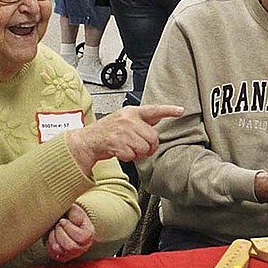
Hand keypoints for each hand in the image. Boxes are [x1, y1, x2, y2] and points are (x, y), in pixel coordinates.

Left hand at [46, 204, 95, 261]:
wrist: (69, 223)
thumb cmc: (73, 217)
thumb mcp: (76, 212)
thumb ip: (75, 212)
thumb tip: (72, 214)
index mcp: (88, 236)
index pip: (80, 237)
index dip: (68, 228)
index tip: (62, 220)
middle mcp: (82, 248)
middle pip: (69, 246)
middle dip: (60, 233)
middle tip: (57, 224)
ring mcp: (71, 254)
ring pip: (59, 249)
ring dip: (53, 237)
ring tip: (55, 229)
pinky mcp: (61, 257)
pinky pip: (52, 252)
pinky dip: (49, 242)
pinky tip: (52, 235)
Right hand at [65, 104, 183, 171]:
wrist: (87, 141)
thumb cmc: (107, 131)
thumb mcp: (123, 119)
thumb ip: (141, 119)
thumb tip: (158, 116)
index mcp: (131, 112)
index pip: (154, 110)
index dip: (169, 110)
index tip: (180, 110)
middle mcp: (128, 120)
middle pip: (152, 137)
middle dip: (149, 147)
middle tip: (140, 148)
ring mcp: (122, 131)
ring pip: (144, 148)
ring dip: (138, 153)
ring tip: (128, 149)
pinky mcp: (117, 143)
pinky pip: (133, 155)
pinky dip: (128, 158)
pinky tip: (121, 152)